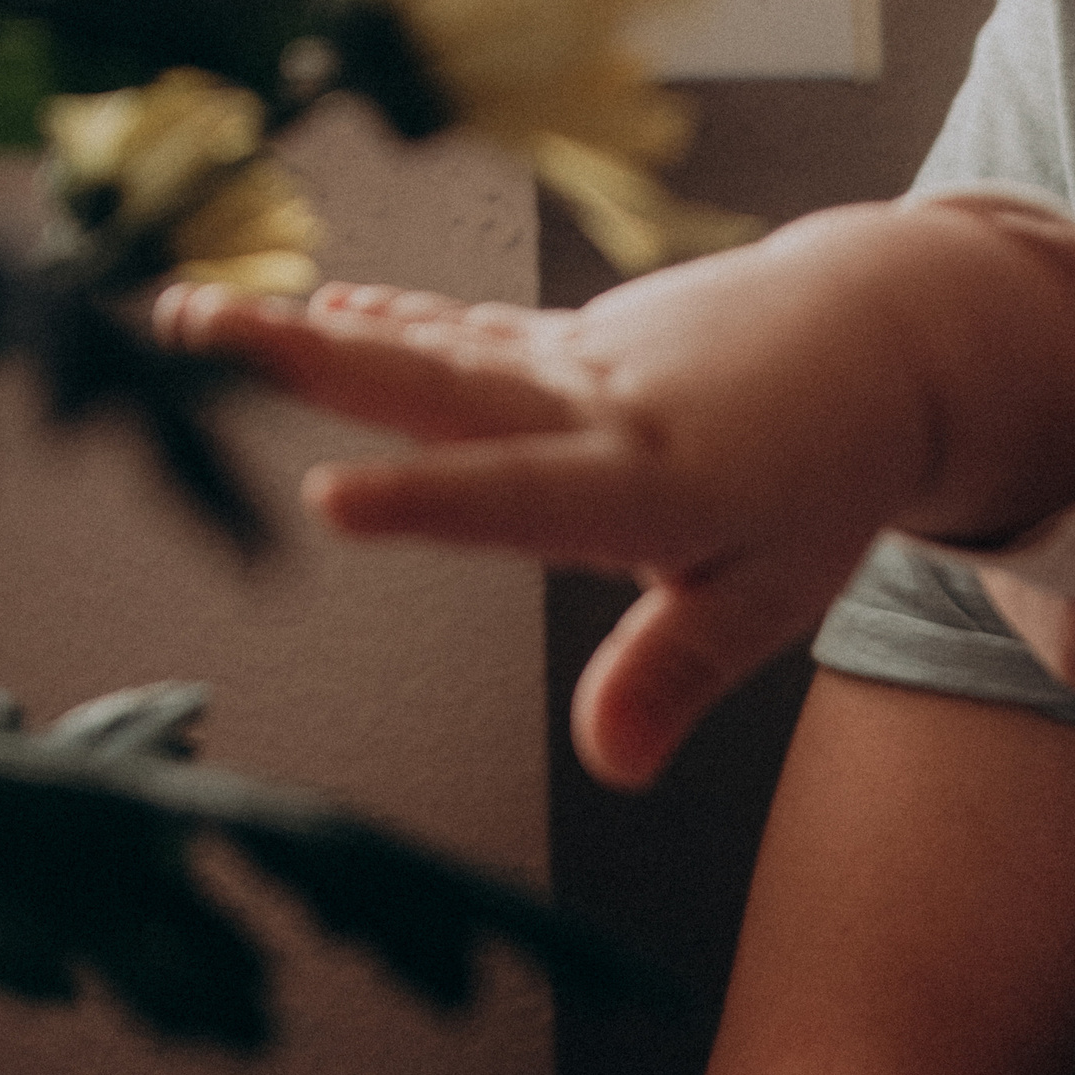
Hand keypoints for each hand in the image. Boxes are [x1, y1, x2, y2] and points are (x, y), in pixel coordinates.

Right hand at [159, 201, 1074, 785]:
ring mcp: (574, 361)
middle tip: (194, 339)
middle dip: (312, 365)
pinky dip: (390, 322)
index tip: (332, 500)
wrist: (880, 338)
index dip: (431, 503)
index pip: (523, 493)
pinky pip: (465, 332)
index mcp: (646, 480)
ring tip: (195, 316)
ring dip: (312, 330)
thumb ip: (675, 673)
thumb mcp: (770, 596)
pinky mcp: (568, 339)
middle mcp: (595, 407)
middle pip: (442, 386)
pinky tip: (315, 311)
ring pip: (431, 348)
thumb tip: (611, 764)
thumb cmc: (825, 481)